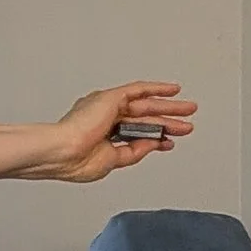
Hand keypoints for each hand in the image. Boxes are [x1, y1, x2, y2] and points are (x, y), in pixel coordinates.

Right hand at [23, 81, 196, 182]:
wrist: (63, 152)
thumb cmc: (75, 161)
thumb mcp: (114, 160)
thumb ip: (135, 151)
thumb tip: (154, 143)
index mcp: (99, 135)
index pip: (134, 134)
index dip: (154, 138)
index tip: (168, 141)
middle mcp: (102, 118)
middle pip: (143, 119)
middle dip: (166, 122)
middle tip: (185, 125)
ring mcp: (107, 107)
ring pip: (144, 105)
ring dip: (168, 108)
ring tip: (188, 109)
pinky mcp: (110, 98)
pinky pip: (138, 89)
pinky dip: (156, 89)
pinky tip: (172, 90)